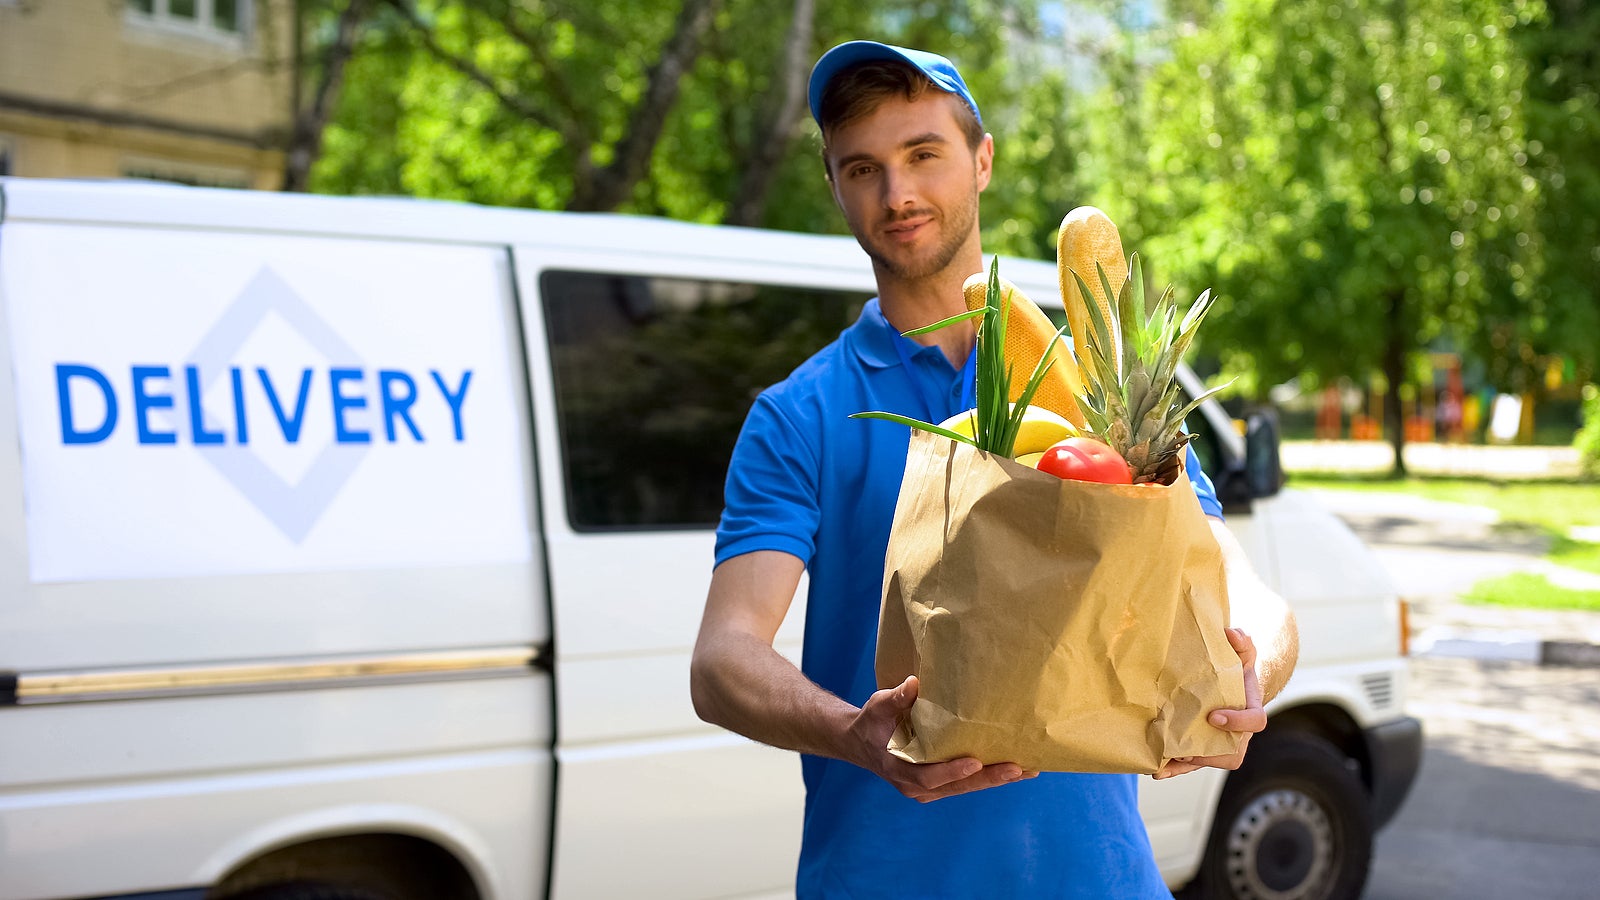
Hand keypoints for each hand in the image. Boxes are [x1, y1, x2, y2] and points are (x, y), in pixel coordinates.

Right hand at [849, 675, 1031, 801]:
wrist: (860, 742)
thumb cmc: (872, 721)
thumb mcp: (878, 706)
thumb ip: (896, 698)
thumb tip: (913, 683)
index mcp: (898, 768)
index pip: (927, 777)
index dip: (951, 772)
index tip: (975, 762)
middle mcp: (913, 785)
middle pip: (955, 787)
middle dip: (988, 778)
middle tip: (1017, 769)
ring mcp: (926, 789)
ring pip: (965, 787)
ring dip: (995, 779)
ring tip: (1026, 770)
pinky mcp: (937, 785)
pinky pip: (964, 783)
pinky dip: (988, 776)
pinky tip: (1013, 769)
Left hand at [1153, 627, 1265, 779]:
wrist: (1227, 687)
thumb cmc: (1236, 670)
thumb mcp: (1241, 654)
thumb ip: (1242, 643)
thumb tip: (1232, 633)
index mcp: (1251, 710)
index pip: (1255, 721)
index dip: (1238, 722)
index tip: (1214, 717)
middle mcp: (1240, 733)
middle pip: (1230, 750)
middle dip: (1209, 751)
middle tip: (1184, 747)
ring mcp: (1222, 744)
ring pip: (1209, 760)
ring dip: (1187, 763)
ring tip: (1165, 758)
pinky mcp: (1204, 750)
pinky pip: (1192, 765)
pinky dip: (1176, 769)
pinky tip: (1157, 770)